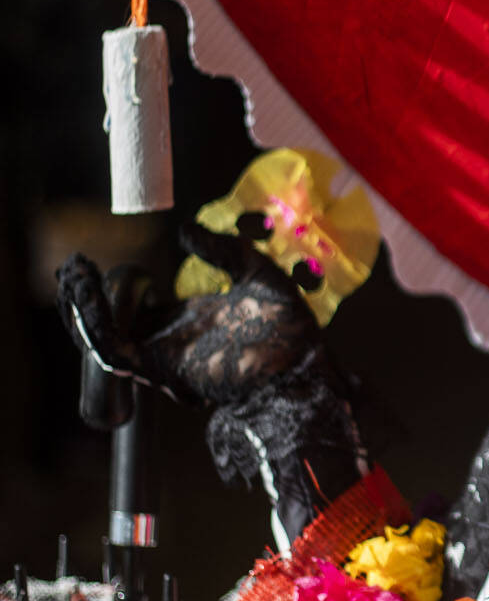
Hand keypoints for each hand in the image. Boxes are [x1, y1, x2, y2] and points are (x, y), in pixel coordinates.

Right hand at [58, 221, 322, 409]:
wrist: (305, 362)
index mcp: (185, 321)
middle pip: (105, 326)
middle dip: (80, 299)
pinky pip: (116, 352)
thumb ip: (221, 249)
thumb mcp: (256, 271)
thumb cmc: (291, 327)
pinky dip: (96, 325)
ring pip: (101, 339)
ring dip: (80, 308)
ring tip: (74, 275)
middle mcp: (167, 340)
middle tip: (71, 266)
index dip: (101, 290)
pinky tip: (90, 295)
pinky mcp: (163, 369)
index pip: (128, 310)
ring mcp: (163, 357)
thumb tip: (183, 231)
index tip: (86, 263)